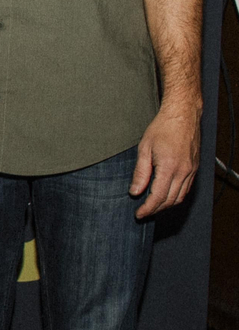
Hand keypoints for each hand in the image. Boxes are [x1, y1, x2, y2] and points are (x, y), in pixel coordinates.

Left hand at [131, 102, 200, 218]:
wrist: (183, 115)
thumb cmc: (162, 128)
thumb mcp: (144, 148)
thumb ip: (140, 172)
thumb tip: (135, 191)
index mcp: (169, 167)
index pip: (158, 196)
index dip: (147, 208)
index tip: (139, 214)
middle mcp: (183, 171)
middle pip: (170, 200)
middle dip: (156, 209)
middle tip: (143, 212)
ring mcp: (191, 170)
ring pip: (180, 196)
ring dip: (166, 205)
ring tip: (152, 206)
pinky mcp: (195, 168)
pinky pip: (186, 188)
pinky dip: (175, 196)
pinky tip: (165, 196)